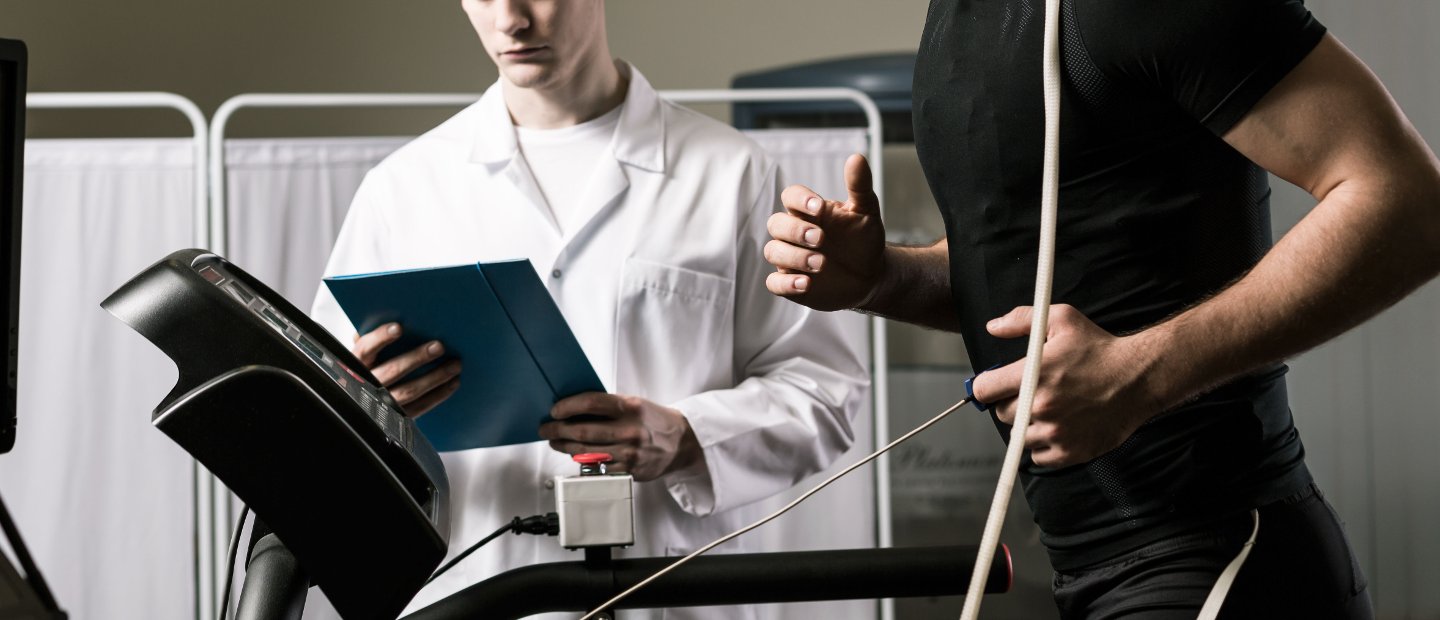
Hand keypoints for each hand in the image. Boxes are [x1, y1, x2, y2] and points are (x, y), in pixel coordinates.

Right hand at [352, 323, 461, 416]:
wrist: (364, 401)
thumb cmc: (371, 367)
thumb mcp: (366, 354)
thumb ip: (375, 339)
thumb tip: (397, 322)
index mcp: (356, 363)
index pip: (366, 348)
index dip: (381, 338)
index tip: (399, 328)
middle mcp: (366, 384)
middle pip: (393, 370)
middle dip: (417, 358)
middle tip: (439, 347)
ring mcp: (381, 403)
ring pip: (410, 390)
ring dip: (436, 377)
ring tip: (454, 365)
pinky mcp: (397, 417)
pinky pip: (420, 406)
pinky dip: (439, 394)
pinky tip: (452, 383)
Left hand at [539, 393, 700, 481]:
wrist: (681, 443)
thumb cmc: (654, 420)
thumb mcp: (635, 404)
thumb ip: (609, 406)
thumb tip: (574, 408)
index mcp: (631, 407)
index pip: (591, 403)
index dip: (568, 406)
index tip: (554, 410)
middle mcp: (630, 430)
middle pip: (583, 430)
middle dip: (558, 429)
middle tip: (546, 428)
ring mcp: (630, 453)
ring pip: (586, 451)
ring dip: (565, 446)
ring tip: (555, 441)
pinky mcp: (629, 471)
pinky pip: (598, 467)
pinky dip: (582, 460)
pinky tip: (575, 454)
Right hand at [764, 153, 886, 310]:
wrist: (871, 275)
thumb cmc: (863, 239)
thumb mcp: (866, 212)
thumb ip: (859, 186)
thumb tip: (856, 158)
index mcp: (809, 212)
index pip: (791, 196)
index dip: (800, 200)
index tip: (819, 208)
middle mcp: (794, 233)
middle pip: (776, 224)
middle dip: (795, 231)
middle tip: (821, 239)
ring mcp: (790, 258)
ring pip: (773, 251)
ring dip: (794, 257)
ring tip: (821, 264)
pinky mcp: (790, 283)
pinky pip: (774, 283)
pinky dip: (786, 283)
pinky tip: (806, 284)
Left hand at [970, 305, 1165, 467]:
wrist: (1139, 377)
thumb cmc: (1100, 348)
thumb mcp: (1062, 320)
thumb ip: (1021, 320)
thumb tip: (992, 327)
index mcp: (1033, 375)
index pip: (984, 389)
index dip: (987, 385)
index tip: (996, 384)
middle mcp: (1041, 406)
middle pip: (1002, 414)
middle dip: (1011, 403)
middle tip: (1031, 394)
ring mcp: (1056, 432)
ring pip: (1020, 437)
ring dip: (1028, 425)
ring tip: (1049, 409)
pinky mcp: (1070, 452)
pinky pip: (1039, 457)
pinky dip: (1043, 446)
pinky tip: (1058, 427)